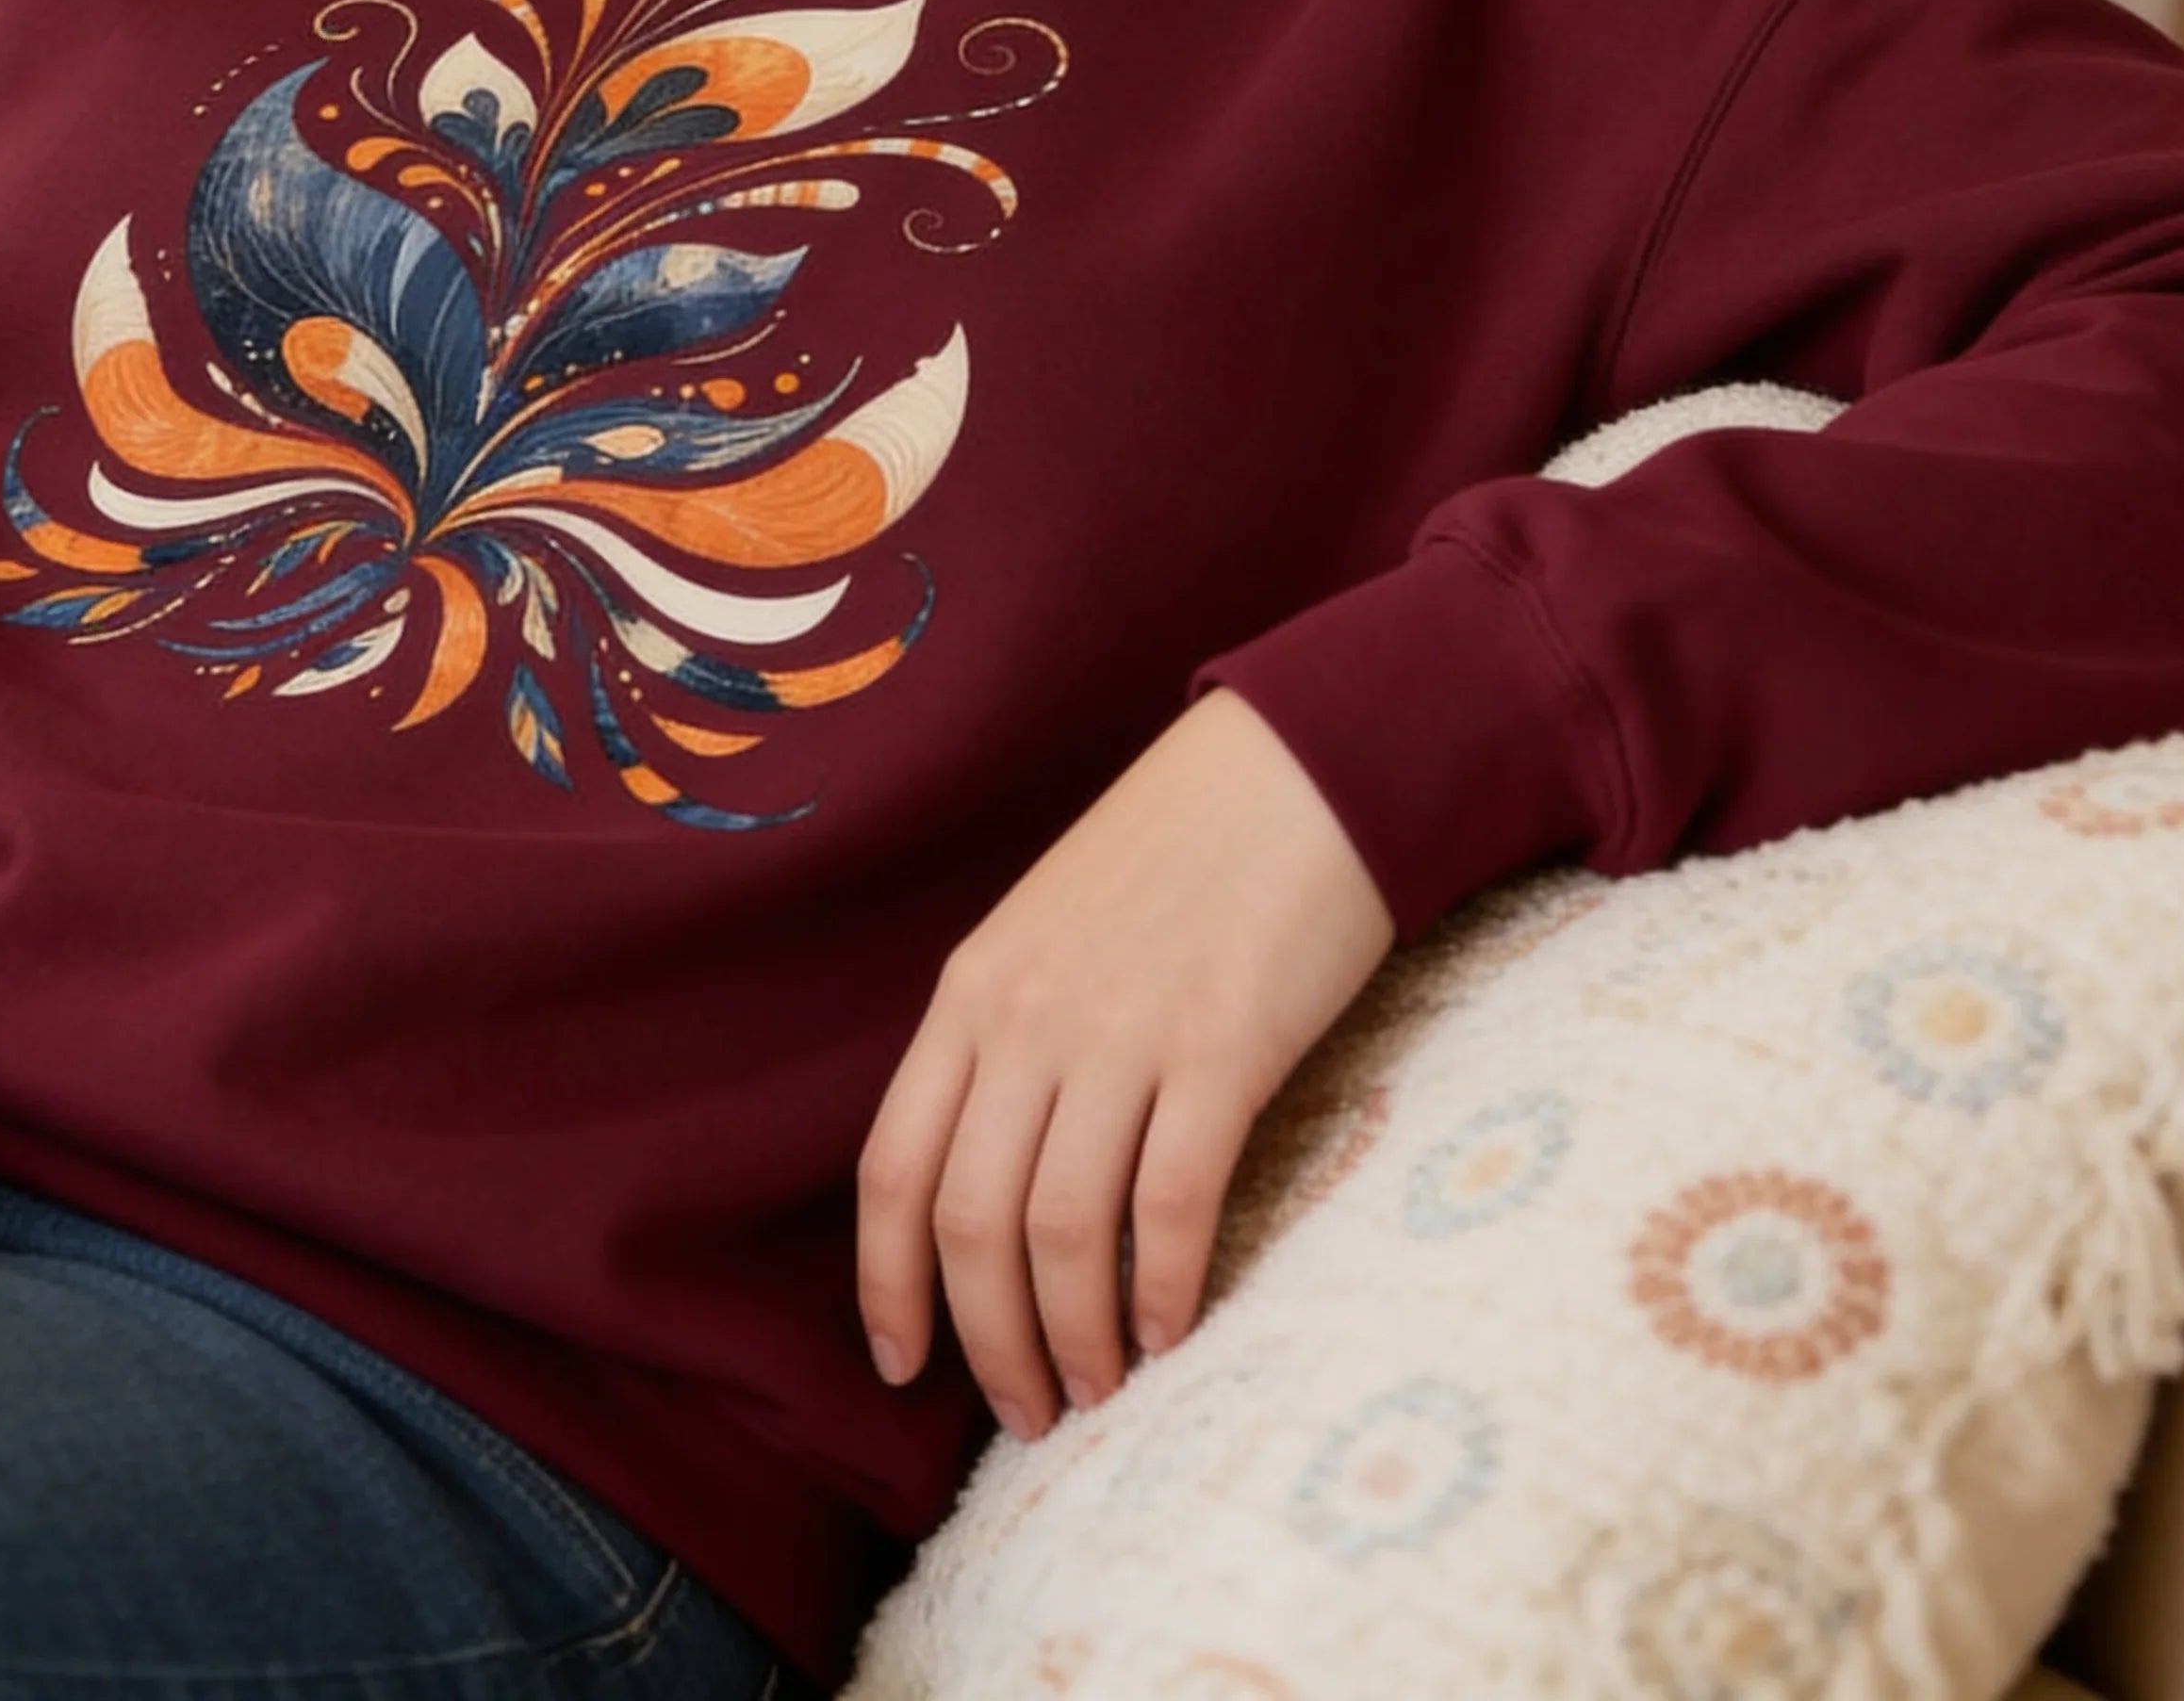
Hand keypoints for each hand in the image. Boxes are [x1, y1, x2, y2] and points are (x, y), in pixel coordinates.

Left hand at [857, 687, 1392, 1441]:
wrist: (1295, 767)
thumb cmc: (1175, 858)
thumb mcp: (1049, 934)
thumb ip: (1010, 1040)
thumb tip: (992, 1186)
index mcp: (972, 991)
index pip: (893, 1167)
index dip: (888, 1284)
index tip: (903, 1369)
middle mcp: (1027, 1017)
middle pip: (970, 1222)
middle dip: (988, 1342)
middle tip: (1027, 1415)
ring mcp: (1121, 1033)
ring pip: (1062, 1232)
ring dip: (1074, 1337)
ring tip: (1098, 1391)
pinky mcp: (1220, 1048)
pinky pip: (1170, 1202)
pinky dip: (1165, 1286)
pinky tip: (1174, 1331)